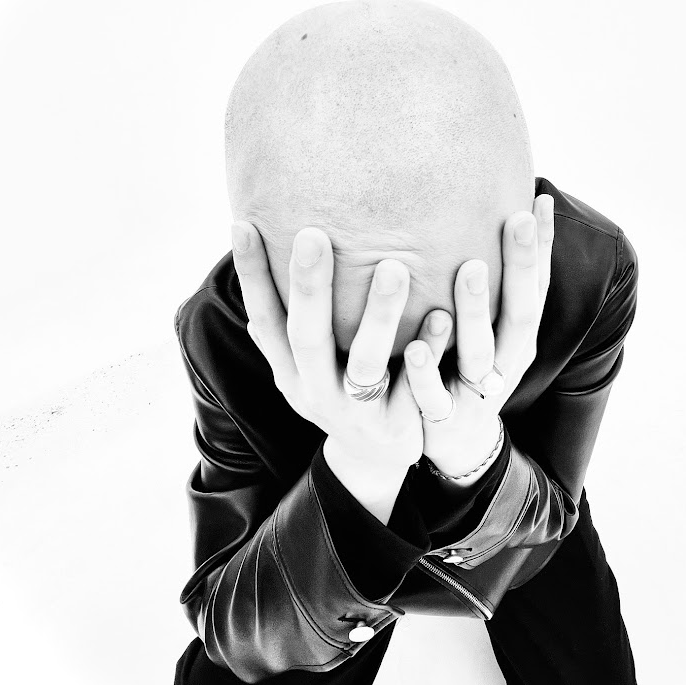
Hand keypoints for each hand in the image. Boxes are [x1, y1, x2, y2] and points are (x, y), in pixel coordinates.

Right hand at [230, 222, 424, 470]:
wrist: (372, 460)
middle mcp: (316, 392)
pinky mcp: (398, 424)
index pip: (264, 319)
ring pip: (366, 364)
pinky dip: (429, 351)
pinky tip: (443, 315)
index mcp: (290, 372)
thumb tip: (255, 260)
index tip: (241, 224)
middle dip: (309, 287)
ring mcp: (357, 412)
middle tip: (315, 235)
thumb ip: (289, 325)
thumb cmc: (339, 391)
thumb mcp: (305, 367)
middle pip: (307, 339)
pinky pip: (416, 386)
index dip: (251, 277)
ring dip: (379, 316)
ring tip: (394, 268)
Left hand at [402, 194, 554, 476]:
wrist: (456, 440)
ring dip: (475, 310)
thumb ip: (488, 284)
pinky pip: (433, 393)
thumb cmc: (467, 367)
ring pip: (479, 350)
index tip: (539, 198)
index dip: (541, 247)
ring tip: (468, 267)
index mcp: (517, 337)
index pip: (537, 286)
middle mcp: (505, 361)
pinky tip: (416, 345)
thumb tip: (486, 216)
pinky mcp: (443, 416)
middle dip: (520, 265)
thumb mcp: (487, 328)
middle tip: (516, 219)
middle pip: (520, 313)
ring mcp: (476, 391)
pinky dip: (427, 369)